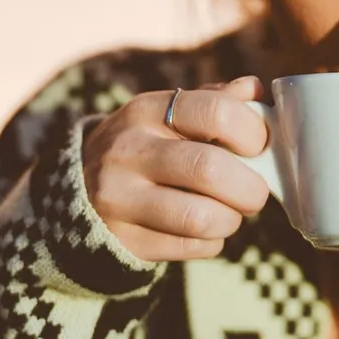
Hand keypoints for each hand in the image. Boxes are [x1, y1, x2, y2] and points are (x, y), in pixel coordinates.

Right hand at [81, 77, 269, 261]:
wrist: (80, 190)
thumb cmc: (146, 145)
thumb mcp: (168, 114)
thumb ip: (214, 100)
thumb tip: (256, 91)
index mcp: (147, 110)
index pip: (216, 112)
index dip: (253, 133)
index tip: (259, 147)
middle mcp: (128, 150)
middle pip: (210, 169)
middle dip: (250, 187)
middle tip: (254, 192)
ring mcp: (120, 198)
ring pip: (202, 218)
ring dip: (231, 219)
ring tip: (228, 212)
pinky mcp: (124, 239)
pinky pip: (191, 247)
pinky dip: (211, 241)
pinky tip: (203, 229)